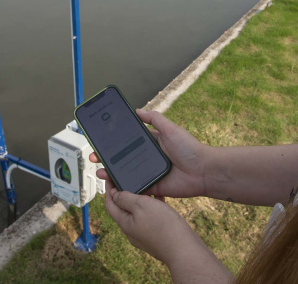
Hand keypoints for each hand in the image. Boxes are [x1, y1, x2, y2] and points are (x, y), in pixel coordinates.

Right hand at [90, 109, 208, 197]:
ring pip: (125, 174)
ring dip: (110, 173)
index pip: (128, 142)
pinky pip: (134, 188)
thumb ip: (154, 118)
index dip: (113, 142)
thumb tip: (138, 110)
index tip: (99, 140)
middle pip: (122, 158)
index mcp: (151, 144)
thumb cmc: (189, 148)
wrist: (203, 171)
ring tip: (99, 171)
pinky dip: (123, 188)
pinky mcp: (151, 188)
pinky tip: (111, 186)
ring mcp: (148, 173)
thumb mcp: (171, 129)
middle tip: (94, 157)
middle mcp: (147, 158)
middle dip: (106, 158)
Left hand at [104, 184, 204, 265]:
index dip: (109, 190)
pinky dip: (152, 207)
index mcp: (125, 223)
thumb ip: (126, 199)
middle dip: (125, 194)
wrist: (184, 249)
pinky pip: (150, 218)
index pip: (110, 205)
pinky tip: (161, 199)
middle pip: (123, 209)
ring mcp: (144, 235)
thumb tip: (115, 195)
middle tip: (130, 179)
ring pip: (138, 213)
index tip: (110, 177)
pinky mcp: (156, 236)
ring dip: (140, 200)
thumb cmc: (163, 227)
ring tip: (147, 186)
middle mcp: (132, 231)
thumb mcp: (141, 205)